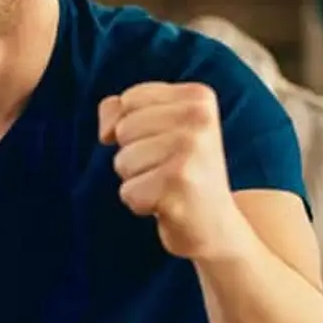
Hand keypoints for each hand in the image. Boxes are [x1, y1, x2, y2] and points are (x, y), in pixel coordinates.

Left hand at [98, 82, 250, 262]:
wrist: (217, 225)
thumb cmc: (182, 172)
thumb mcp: (160, 129)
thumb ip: (122, 112)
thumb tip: (106, 131)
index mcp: (198, 97)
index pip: (129, 101)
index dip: (135, 129)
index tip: (168, 145)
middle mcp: (198, 119)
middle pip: (124, 130)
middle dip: (135, 156)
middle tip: (168, 170)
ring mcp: (190, 151)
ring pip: (122, 161)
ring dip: (138, 180)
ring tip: (168, 186)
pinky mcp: (178, 185)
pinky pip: (128, 191)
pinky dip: (141, 203)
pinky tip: (169, 205)